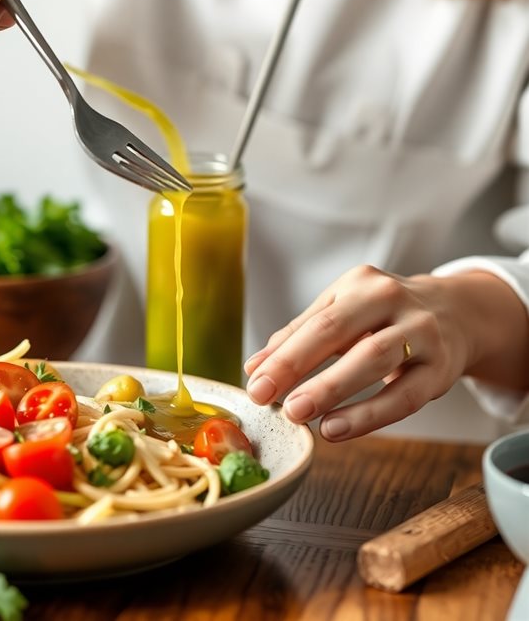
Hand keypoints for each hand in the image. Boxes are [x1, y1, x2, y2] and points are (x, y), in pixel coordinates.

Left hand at [244, 265, 527, 440]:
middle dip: (297, 365)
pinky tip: (336, 428)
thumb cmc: (386, 315)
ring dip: (331, 388)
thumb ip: (298, 336)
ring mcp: (420, 331)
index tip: (254, 383)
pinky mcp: (441, 367)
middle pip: (338, 331)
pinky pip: (403, 395)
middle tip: (266, 396)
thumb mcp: (344, 311)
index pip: (313, 321)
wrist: (459, 313)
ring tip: (297, 413)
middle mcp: (391, 299)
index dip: (281, 354)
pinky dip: (368, 414)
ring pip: (372, 359)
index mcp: (360, 284)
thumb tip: (254, 367)